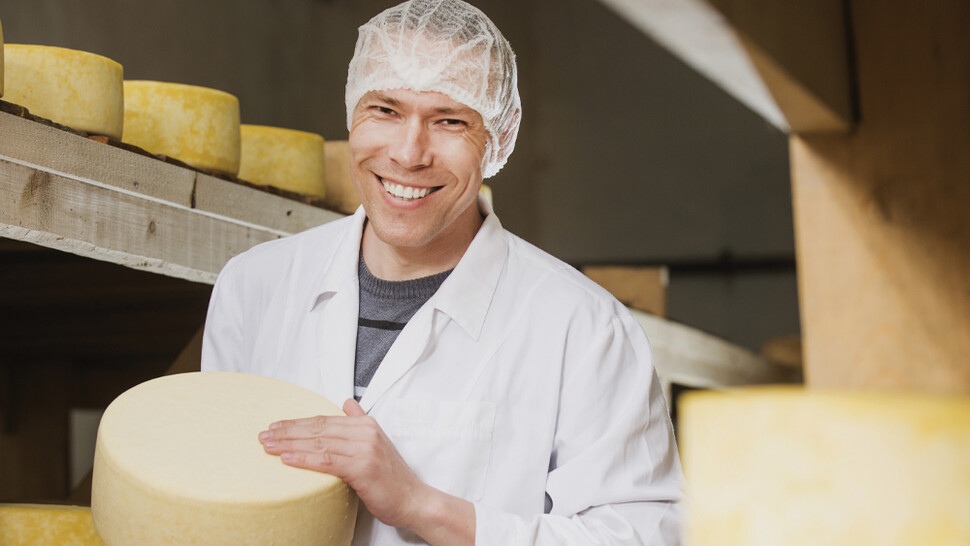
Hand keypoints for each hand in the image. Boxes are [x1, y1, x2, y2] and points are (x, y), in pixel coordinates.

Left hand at [258, 399, 474, 543]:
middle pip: (318, 428)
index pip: (324, 420)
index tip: (277, 426)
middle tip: (265, 435)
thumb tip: (348, 403)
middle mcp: (365, 433)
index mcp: (366, 425)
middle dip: (288, 431)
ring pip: (318, 443)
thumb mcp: (377, 443)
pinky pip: (326, 460)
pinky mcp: (361, 467)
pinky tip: (287, 458)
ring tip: (269, 446)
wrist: (413, 499)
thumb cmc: (393, 478)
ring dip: (290, 444)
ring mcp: (364, 449)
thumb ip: (360, 422)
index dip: (298, 423)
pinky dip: (304, 458)